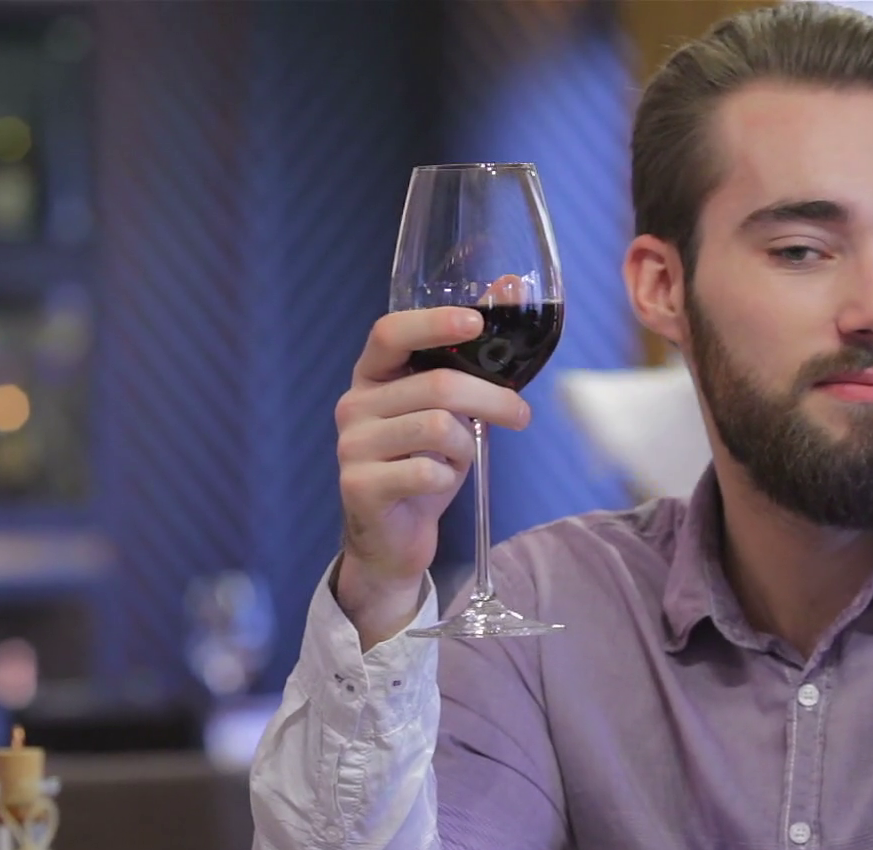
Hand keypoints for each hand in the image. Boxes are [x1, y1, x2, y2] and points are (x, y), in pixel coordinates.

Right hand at [334, 306, 531, 645]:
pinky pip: (426, 471)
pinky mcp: (359, 485)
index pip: (390, 332)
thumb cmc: (423, 464)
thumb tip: (509, 289)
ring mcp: (351, 446)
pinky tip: (435, 485)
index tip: (475, 322)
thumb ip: (470, 358)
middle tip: (521, 415)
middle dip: (492, 398)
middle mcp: (354, 405)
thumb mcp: (447, 410)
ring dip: (466, 447)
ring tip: (460, 460)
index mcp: (373, 377)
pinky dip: (446, 478)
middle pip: (437, 385)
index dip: (433, 323)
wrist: (392, 538)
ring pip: (438, 428)